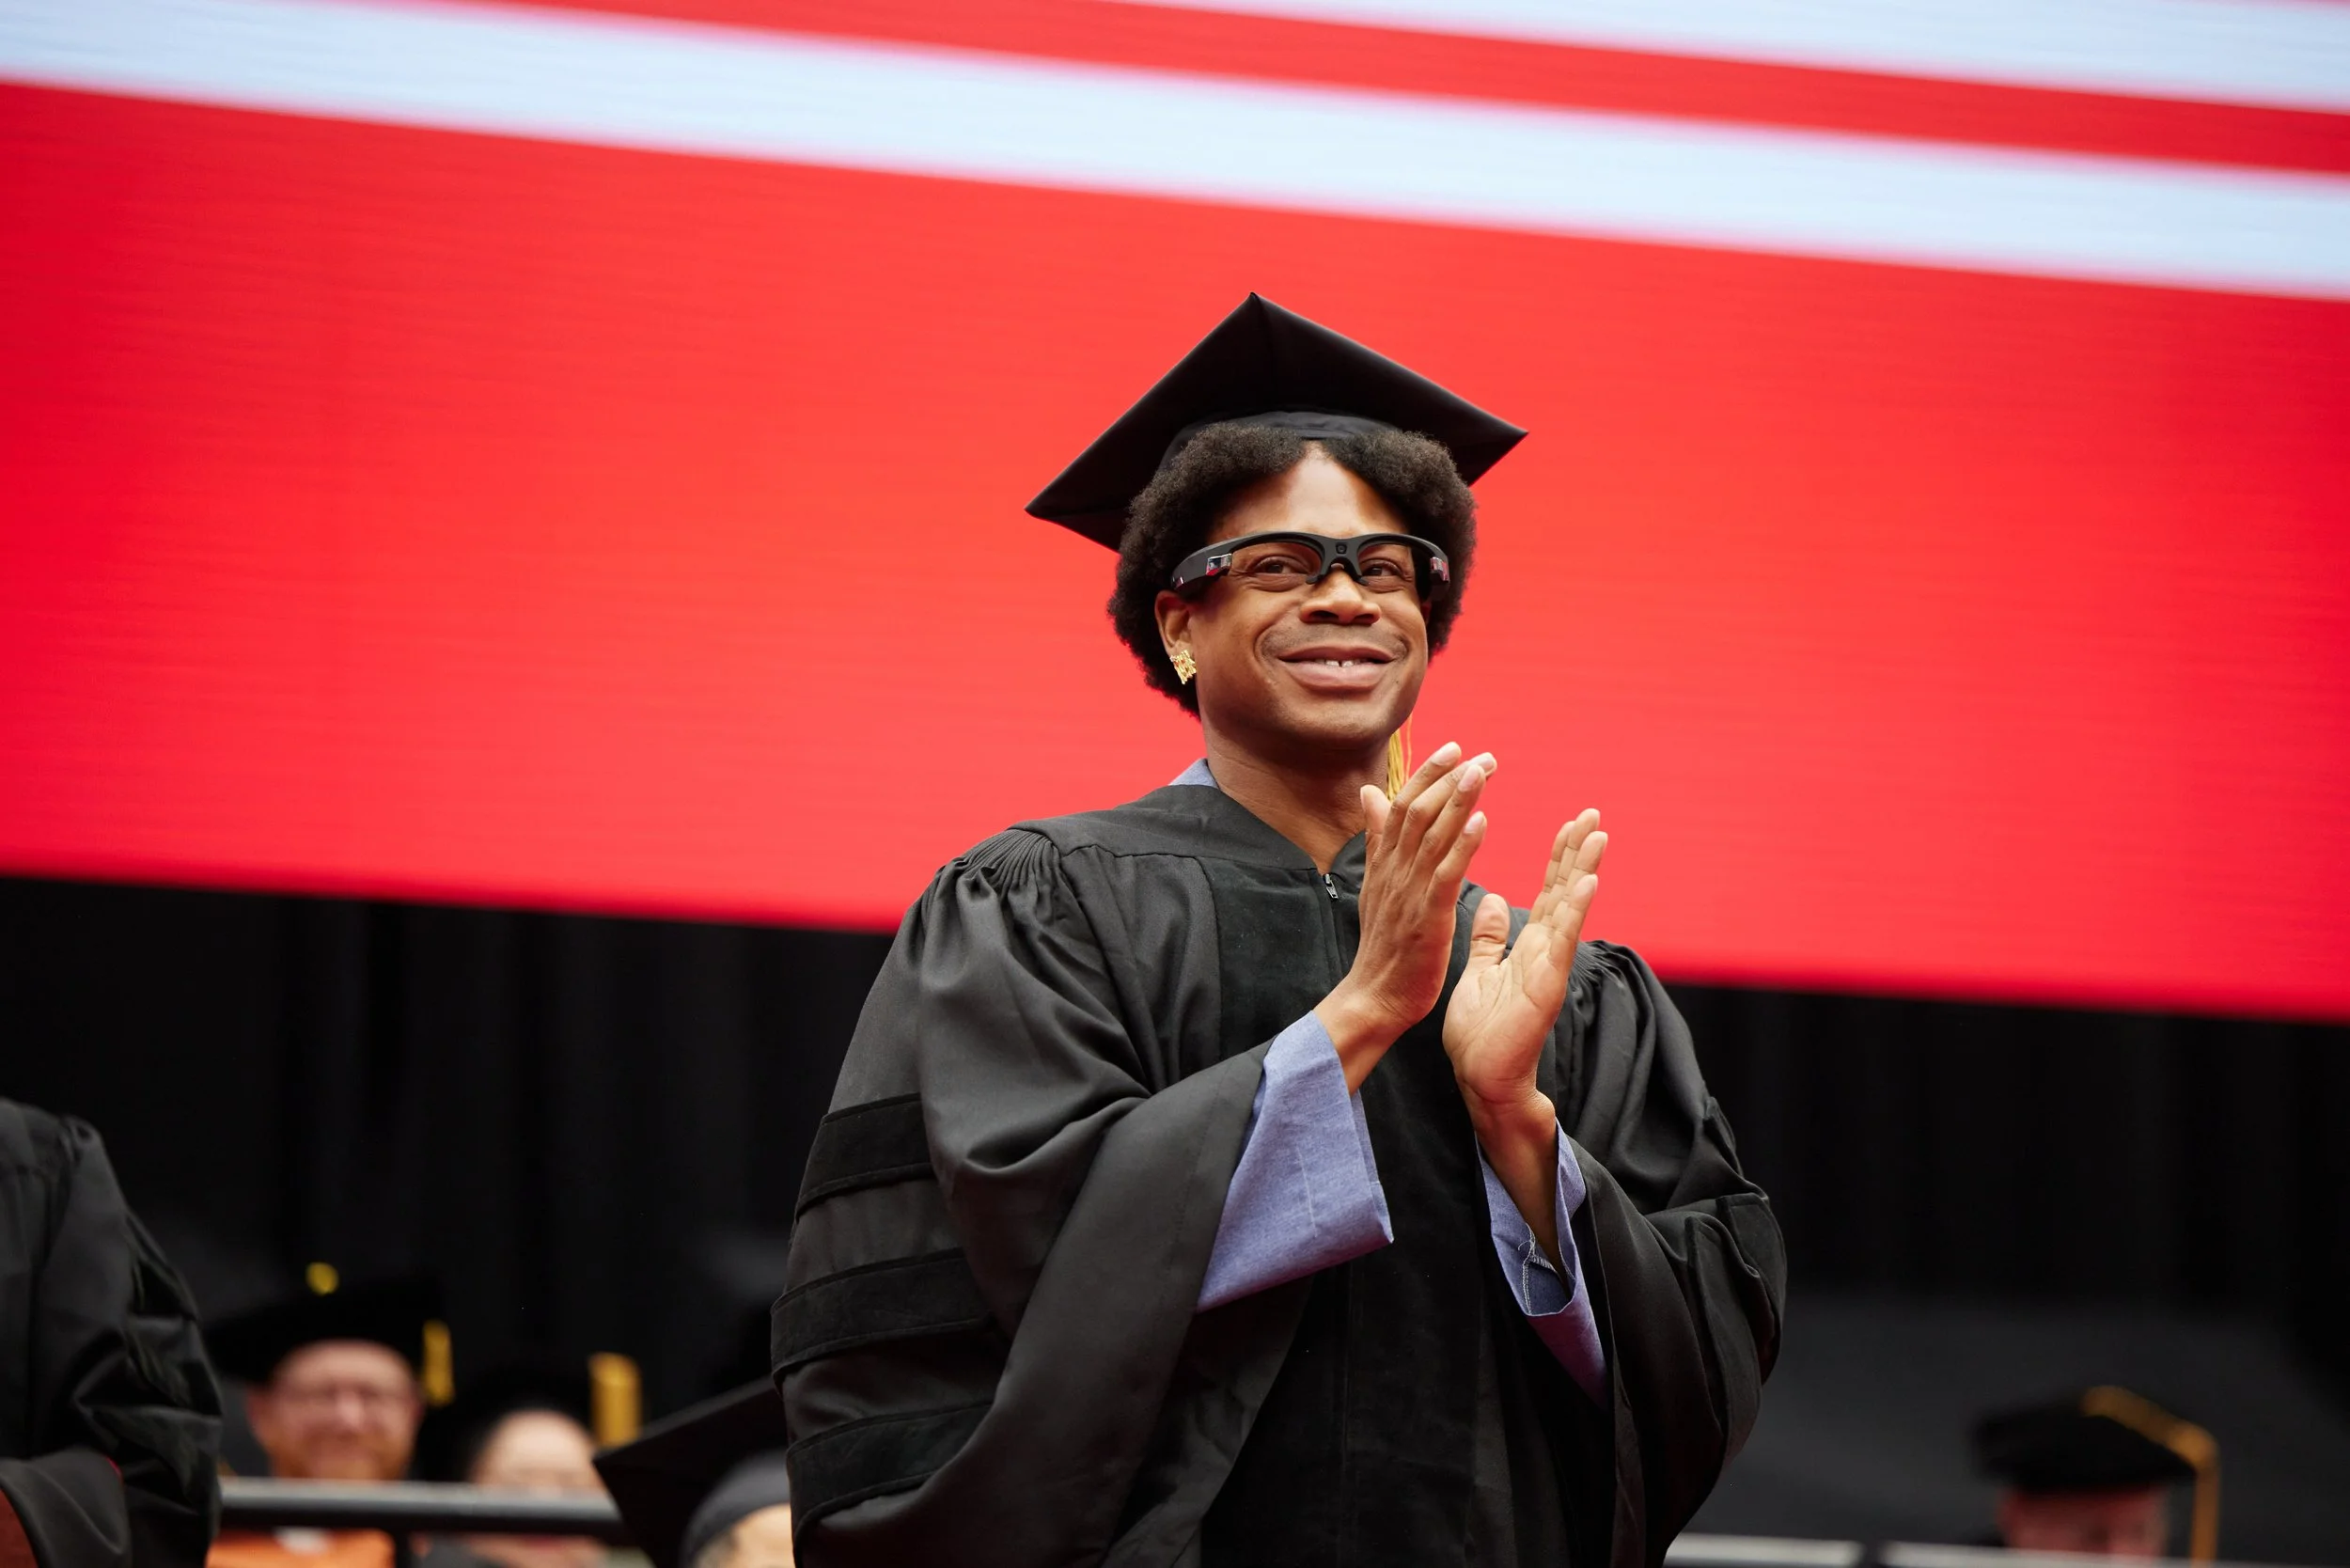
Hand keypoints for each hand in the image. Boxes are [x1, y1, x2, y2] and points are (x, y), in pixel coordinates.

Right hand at [1315, 742, 1492, 1089]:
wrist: (1375, 997)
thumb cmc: (1383, 946)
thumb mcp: (1375, 884)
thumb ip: (1377, 838)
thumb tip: (1369, 793)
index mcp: (1384, 862)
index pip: (1401, 804)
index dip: (1428, 774)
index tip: (1455, 748)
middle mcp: (1393, 870)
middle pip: (1417, 810)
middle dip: (1449, 778)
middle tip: (1482, 755)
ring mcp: (1408, 892)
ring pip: (1431, 834)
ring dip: (1458, 799)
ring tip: (1482, 770)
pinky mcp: (1426, 916)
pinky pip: (1444, 873)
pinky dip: (1461, 845)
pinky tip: (1481, 822)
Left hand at [1443, 809, 1605, 1116]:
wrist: (1482, 1079)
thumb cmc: (1481, 1034)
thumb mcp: (1479, 972)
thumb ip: (1490, 938)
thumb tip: (1495, 899)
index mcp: (1530, 947)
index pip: (1549, 892)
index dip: (1560, 857)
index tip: (1572, 823)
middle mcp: (1546, 952)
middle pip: (1565, 892)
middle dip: (1578, 852)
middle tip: (1593, 814)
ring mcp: (1550, 968)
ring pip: (1570, 910)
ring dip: (1585, 871)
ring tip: (1598, 835)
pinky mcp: (1546, 986)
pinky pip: (1562, 942)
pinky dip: (1575, 911)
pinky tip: (1586, 883)